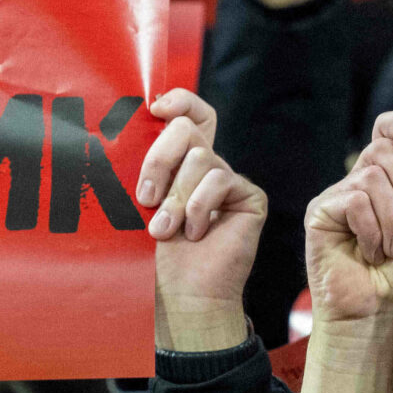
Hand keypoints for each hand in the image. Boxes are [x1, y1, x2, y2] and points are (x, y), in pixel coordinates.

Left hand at [139, 90, 264, 352]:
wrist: (186, 291)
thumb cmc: (159, 252)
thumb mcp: (146, 202)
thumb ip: (150, 167)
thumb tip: (142, 127)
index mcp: (184, 161)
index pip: (191, 114)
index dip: (179, 101)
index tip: (154, 108)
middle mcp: (209, 165)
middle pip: (189, 130)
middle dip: (159, 159)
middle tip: (145, 198)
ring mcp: (231, 180)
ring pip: (201, 158)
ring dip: (175, 197)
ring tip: (165, 230)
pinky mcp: (249, 196)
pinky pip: (220, 180)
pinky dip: (199, 207)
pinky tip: (196, 232)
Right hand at [304, 110, 392, 328]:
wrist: (374, 315)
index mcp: (386, 181)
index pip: (387, 133)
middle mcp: (358, 183)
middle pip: (382, 150)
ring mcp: (337, 197)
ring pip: (370, 177)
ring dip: (392, 218)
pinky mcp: (319, 213)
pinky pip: (354, 201)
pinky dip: (372, 229)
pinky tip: (372, 253)